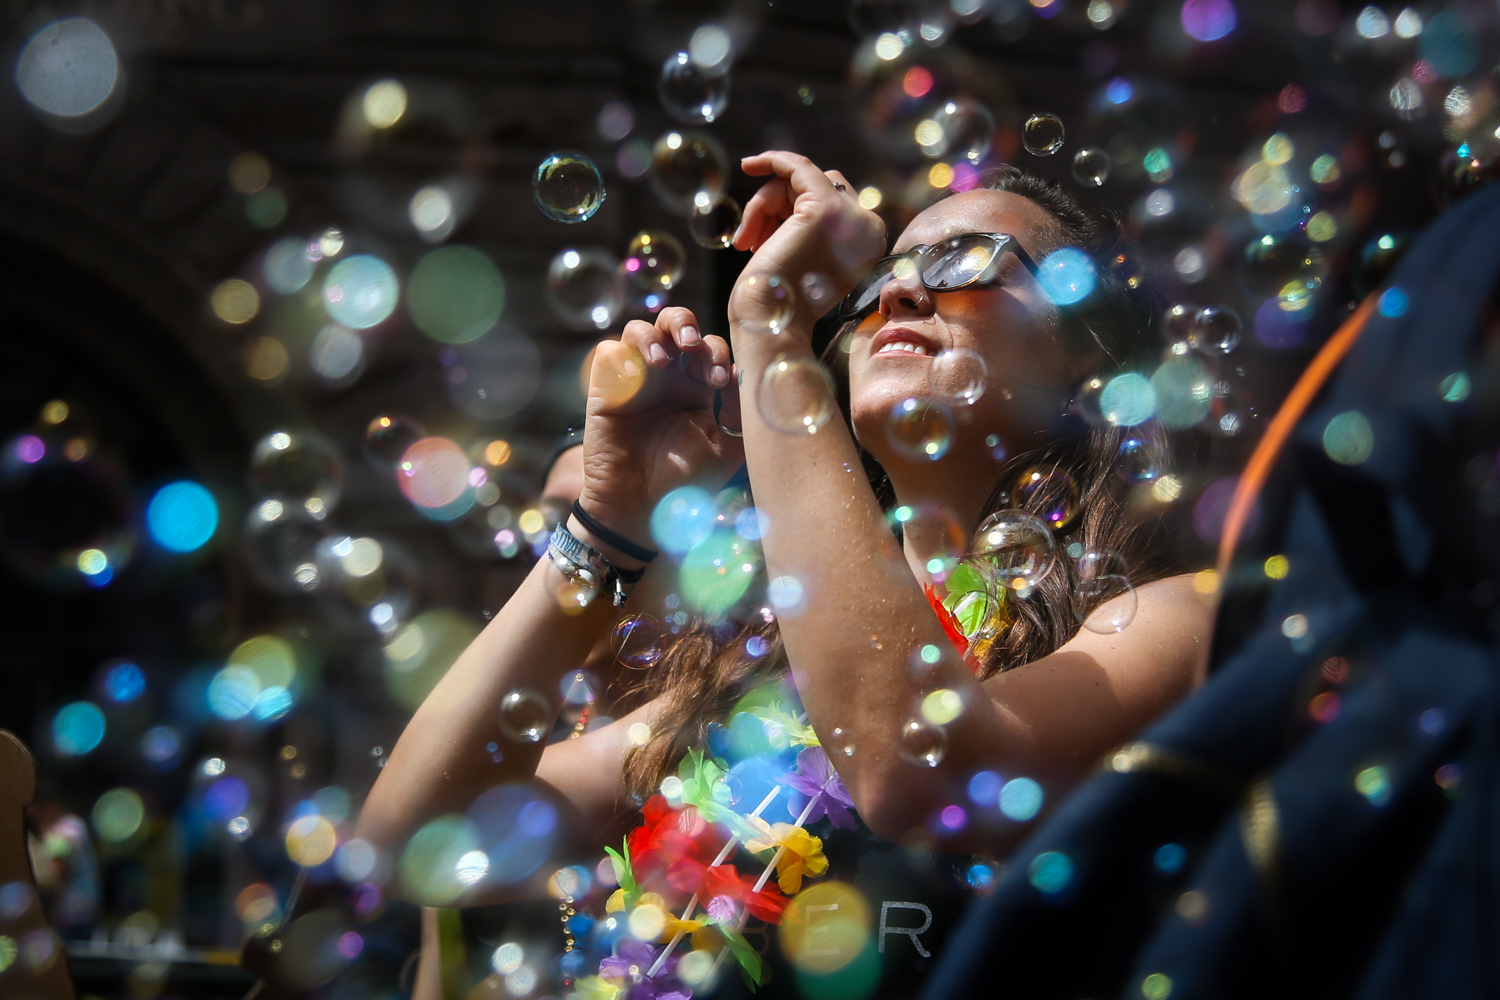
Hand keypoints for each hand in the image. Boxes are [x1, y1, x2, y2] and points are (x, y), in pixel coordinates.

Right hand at [578, 307, 743, 556]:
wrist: (642, 511)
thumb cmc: (686, 484)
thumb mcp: (728, 451)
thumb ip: (742, 416)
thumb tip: (745, 376)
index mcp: (698, 389)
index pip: (710, 348)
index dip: (716, 353)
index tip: (720, 380)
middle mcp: (667, 379)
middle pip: (675, 324)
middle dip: (684, 324)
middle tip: (692, 346)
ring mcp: (635, 382)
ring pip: (639, 329)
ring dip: (654, 333)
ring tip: (664, 358)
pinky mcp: (606, 392)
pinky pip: (608, 352)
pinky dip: (624, 351)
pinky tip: (639, 372)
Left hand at [729, 151, 885, 339]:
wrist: (771, 322)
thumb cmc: (780, 299)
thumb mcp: (806, 256)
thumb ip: (813, 226)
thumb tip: (793, 190)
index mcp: (870, 242)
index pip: (834, 201)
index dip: (793, 210)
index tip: (764, 226)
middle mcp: (869, 227)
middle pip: (817, 188)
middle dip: (778, 206)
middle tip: (748, 241)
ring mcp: (849, 215)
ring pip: (800, 181)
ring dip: (764, 205)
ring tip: (745, 240)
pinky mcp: (823, 207)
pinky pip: (796, 166)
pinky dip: (772, 160)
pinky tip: (749, 165)